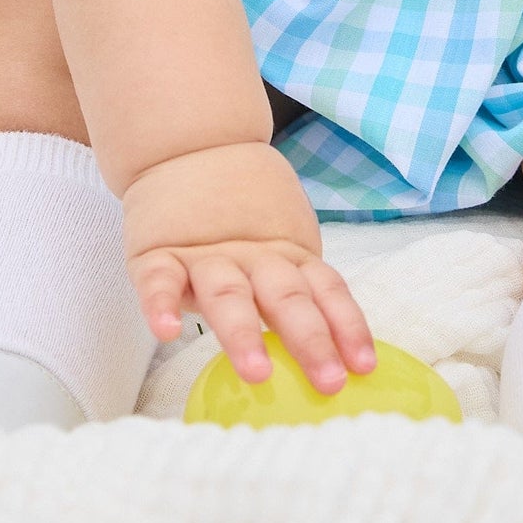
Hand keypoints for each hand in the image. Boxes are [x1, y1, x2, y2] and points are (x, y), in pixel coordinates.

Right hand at [123, 140, 376, 394]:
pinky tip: (167, 330)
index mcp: (285, 255)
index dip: (347, 326)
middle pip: (285, 298)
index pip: (325, 290)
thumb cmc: (239, 205)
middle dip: (310, 340)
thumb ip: (298, 282)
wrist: (187, 141)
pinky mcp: (157, 253)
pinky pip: (159, 280)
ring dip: (243, 332)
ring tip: (256, 370)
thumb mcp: (280, 236)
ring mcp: (204, 256)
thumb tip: (341, 351)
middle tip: (329, 382)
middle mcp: (251, 258)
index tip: (364, 367)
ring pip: (227, 294)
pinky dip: (161, 304)